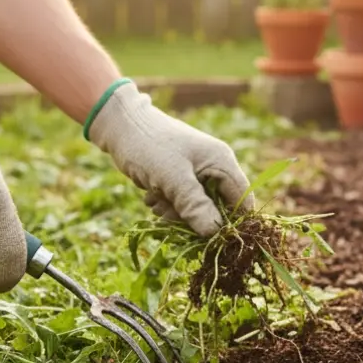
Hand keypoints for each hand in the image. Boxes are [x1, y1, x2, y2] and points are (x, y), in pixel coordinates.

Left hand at [87, 81, 253, 235]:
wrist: (120, 126)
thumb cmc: (148, 146)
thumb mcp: (171, 177)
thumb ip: (195, 205)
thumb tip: (214, 233)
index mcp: (222, 162)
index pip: (243, 201)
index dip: (230, 222)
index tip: (208, 236)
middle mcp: (215, 168)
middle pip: (219, 209)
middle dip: (194, 217)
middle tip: (168, 212)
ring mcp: (199, 173)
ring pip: (198, 210)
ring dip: (176, 213)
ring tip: (156, 201)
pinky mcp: (183, 179)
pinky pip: (183, 203)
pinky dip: (168, 205)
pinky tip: (152, 196)